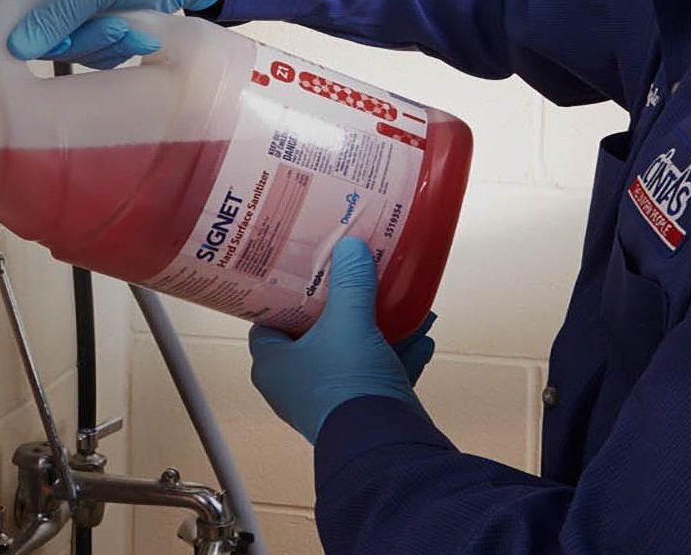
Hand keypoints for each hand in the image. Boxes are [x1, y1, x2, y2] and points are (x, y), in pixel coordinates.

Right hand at [0, 0, 231, 68]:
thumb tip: (16, 47)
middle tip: (112, 25)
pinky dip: (111, 51)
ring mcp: (65, 13)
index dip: (22, 40)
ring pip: (64, 54)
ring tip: (128, 24)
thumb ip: (54, 15)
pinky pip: (86, 57)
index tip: (63, 39)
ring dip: (101, 46)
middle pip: (34, 44)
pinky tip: (130, 32)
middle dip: (79, 41)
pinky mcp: (87, 29)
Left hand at [249, 238, 437, 443]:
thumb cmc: (349, 383)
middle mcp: (295, 383)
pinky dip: (398, 354)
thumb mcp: (349, 322)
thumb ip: (350, 282)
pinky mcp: (361, 409)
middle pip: (316, 332)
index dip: (287, 293)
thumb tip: (349, 245)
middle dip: (345, 306)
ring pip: (353, 351)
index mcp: (273, 364)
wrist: (387, 444)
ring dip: (380, 328)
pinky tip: (422, 335)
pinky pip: (377, 373)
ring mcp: (329, 398)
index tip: (308, 270)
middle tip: (359, 278)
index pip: (268, 319)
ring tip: (403, 303)